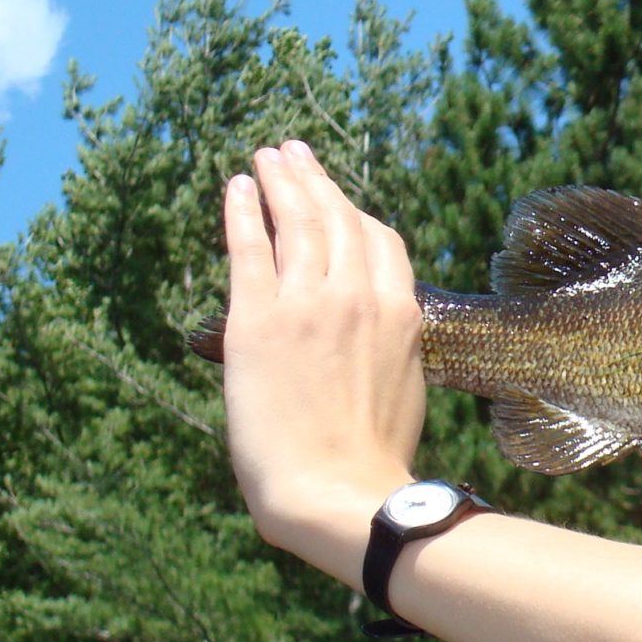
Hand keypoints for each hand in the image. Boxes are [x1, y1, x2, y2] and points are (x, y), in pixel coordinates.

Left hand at [219, 140, 421, 574]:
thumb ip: (390, 343)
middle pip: (338, 217)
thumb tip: (375, 334)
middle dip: (314, 180)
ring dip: (280, 180)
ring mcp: (308, 303)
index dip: (355, 214)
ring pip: (296, 220)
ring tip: (268, 157)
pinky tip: (237, 188)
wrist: (337, 488)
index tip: (337, 203)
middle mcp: (358, 295)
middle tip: (294, 153)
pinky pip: (249, 248)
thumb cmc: (372, 455)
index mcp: (402, 312)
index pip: (379, 240)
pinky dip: (242, 212)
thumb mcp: (404, 385)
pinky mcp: (257, 320)